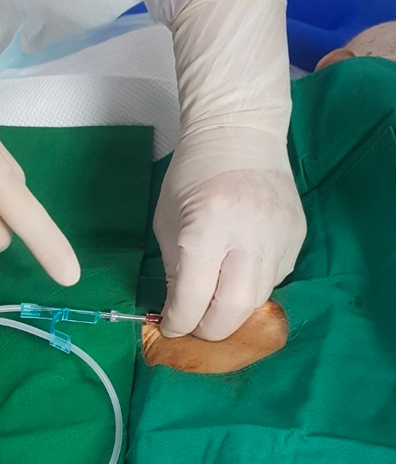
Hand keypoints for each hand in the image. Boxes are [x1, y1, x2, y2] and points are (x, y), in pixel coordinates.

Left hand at [157, 127, 304, 339]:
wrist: (240, 134)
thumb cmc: (191, 174)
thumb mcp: (167, 220)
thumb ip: (174, 268)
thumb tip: (179, 310)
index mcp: (207, 228)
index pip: (194, 296)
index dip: (179, 321)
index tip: (169, 328)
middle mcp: (248, 235)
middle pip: (234, 309)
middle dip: (210, 329)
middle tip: (194, 327)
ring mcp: (279, 237)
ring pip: (258, 298)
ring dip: (232, 311)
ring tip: (213, 304)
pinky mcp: (297, 237)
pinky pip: (275, 278)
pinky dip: (252, 286)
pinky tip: (237, 273)